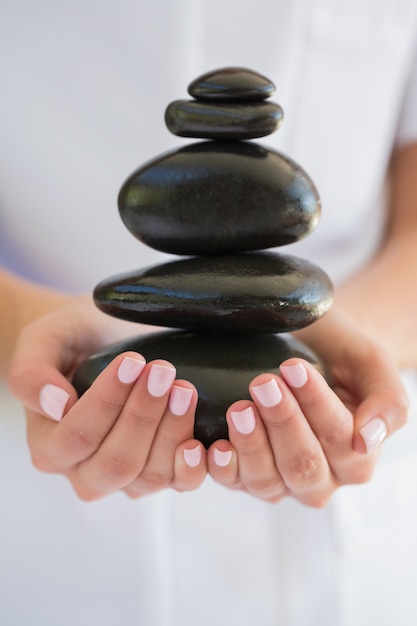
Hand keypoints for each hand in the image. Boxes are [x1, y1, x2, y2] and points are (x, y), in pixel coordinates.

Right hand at [8, 295, 205, 499]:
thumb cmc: (72, 339)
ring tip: (184, 388)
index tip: (132, 361)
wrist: (102, 341)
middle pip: (116, 463)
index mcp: (50, 444)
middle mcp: (83, 471)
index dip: (107, 402)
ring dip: (172, 432)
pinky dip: (193, 465)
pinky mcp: (158, 471)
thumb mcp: (42, 341)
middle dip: (143, 416)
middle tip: (163, 371)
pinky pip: (178, 483)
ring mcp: (124, 478)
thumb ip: (30, 373)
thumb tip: (55, 405)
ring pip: (150, 476)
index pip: (77, 436)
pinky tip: (201, 437)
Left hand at [207, 308, 408, 505]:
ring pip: (268, 480)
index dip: (316, 406)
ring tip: (241, 407)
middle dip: (282, 423)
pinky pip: (233, 483)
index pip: (341, 440)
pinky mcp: (245, 476)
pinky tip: (217, 446)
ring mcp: (281, 481)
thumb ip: (387, 403)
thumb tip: (366, 441)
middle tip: (263, 383)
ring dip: (252, 444)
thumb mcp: (373, 365)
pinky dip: (224, 468)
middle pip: (303, 465)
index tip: (293, 368)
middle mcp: (322, 479)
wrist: (309, 345)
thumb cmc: (341, 353)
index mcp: (357, 457)